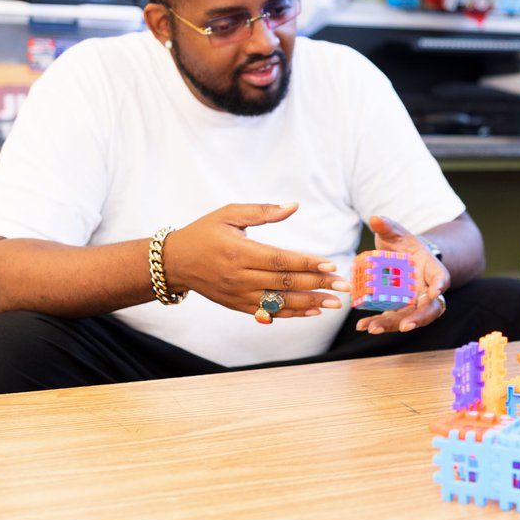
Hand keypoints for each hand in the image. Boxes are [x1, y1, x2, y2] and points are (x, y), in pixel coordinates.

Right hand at [163, 203, 349, 322]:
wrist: (175, 262)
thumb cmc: (204, 232)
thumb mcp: (229, 214)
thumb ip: (262, 212)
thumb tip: (294, 206)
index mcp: (239, 252)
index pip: (279, 260)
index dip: (306, 264)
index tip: (331, 265)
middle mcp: (239, 277)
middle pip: (284, 283)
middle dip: (317, 284)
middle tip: (344, 285)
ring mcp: (238, 295)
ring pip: (280, 302)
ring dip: (310, 303)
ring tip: (335, 303)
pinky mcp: (237, 306)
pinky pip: (269, 312)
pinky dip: (292, 313)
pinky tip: (312, 311)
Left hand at [356, 215, 449, 333]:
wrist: (401, 256)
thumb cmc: (402, 244)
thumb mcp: (396, 233)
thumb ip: (387, 226)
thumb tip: (375, 218)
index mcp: (432, 268)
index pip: (441, 278)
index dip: (439, 286)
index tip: (433, 293)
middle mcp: (426, 289)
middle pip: (429, 307)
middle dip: (418, 318)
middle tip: (405, 326)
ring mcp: (413, 302)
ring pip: (409, 317)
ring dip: (393, 325)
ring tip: (373, 328)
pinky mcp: (399, 309)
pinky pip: (392, 319)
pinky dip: (379, 323)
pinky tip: (362, 326)